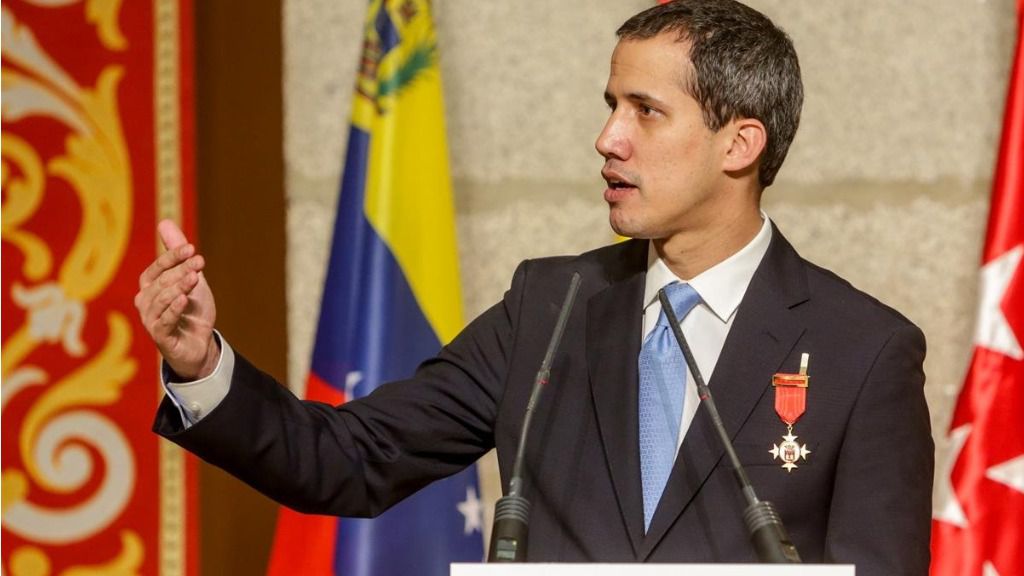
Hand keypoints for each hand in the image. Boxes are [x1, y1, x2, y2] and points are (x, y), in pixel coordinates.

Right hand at [135, 219, 218, 379]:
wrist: (200, 344)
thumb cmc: (192, 310)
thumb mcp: (189, 278)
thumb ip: (177, 253)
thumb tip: (164, 222)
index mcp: (150, 286)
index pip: (157, 267)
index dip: (173, 257)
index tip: (191, 248)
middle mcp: (145, 301)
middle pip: (162, 282)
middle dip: (181, 270)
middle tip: (200, 262)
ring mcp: (150, 320)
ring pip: (162, 300)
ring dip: (179, 287)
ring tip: (195, 278)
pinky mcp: (160, 336)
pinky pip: (164, 321)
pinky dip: (173, 309)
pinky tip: (184, 299)